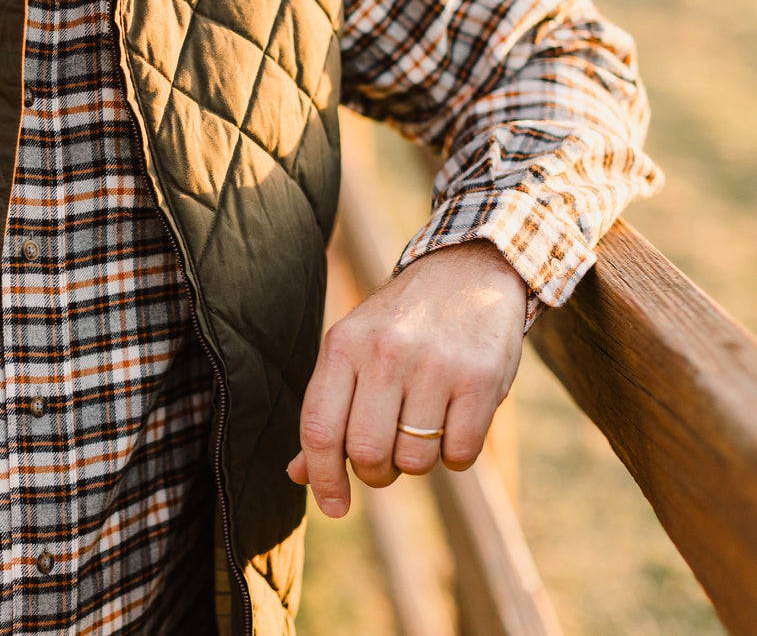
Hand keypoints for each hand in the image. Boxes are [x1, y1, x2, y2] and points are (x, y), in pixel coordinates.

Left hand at [287, 240, 526, 516]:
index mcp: (343, 346)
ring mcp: (435, 365)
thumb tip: (298, 475)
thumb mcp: (352, 350)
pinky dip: (455, 455)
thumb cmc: (399, 324)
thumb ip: (326, 411)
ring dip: (417, 461)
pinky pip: (460, 454)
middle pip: (368, 452)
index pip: (320, 429)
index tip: (333, 507)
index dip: (322, 478)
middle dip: (375, 473)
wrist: (468, 272)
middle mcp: (385, 353)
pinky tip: (453, 423)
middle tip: (385, 460)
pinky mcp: (481, 379)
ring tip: (421, 428)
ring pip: (416, 459)